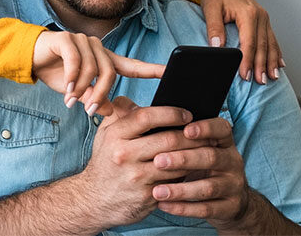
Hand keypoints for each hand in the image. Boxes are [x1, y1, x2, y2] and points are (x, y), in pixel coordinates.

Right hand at [32, 31, 163, 114]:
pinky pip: (76, 60)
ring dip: (83, 88)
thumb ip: (94, 98)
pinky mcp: (67, 39)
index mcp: (104, 59)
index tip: (169, 72)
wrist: (30, 59)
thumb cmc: (56, 73)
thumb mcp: (77, 91)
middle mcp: (97, 47)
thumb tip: (109, 111)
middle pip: (110, 72)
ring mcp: (83, 41)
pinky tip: (67, 89)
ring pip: (93, 68)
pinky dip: (72, 77)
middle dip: (101, 93)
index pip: (132, 65)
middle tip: (91, 110)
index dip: (150, 69)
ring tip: (72, 101)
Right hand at [74, 97, 212, 227]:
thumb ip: (121, 113)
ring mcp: (136, 178)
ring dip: (195, 155)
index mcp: (115, 135)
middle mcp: (124, 156)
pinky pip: (175, 182)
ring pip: (176, 162)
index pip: (146, 117)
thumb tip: (137, 100)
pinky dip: (187, 174)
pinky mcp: (147, 196)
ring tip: (206, 148)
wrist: (94, 200)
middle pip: (167, 140)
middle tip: (204, 132)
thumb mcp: (106, 134)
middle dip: (191, 134)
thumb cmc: (106, 163)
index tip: (187, 114)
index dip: (171, 113)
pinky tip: (194, 168)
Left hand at [148, 117, 252, 230]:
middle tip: (158, 161)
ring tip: (157, 191)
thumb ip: (185, 140)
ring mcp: (233, 186)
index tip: (185, 130)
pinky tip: (164, 205)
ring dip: (180, 189)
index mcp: (225, 143)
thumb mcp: (203, 150)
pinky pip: (205, 209)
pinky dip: (183, 208)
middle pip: (211, 157)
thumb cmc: (206, 168)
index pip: (222, 129)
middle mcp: (233, 162)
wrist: (233, 200)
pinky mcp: (230, 207)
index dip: (206, 128)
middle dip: (183, 159)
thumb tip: (154, 128)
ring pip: (208, 188)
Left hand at [199, 0, 283, 83]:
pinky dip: (276, 52)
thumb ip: (214, 27)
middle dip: (262, 65)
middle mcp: (260, 15)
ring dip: (272, 62)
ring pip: (271, 43)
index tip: (245, 75)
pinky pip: (272, 38)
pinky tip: (279, 64)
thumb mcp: (211, 9)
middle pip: (262, 45)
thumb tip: (217, 46)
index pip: (249, 42)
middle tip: (260, 81)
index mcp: (248, 13)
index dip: (247, 61)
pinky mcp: (264, 21)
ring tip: (272, 77)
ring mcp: (264, 18)